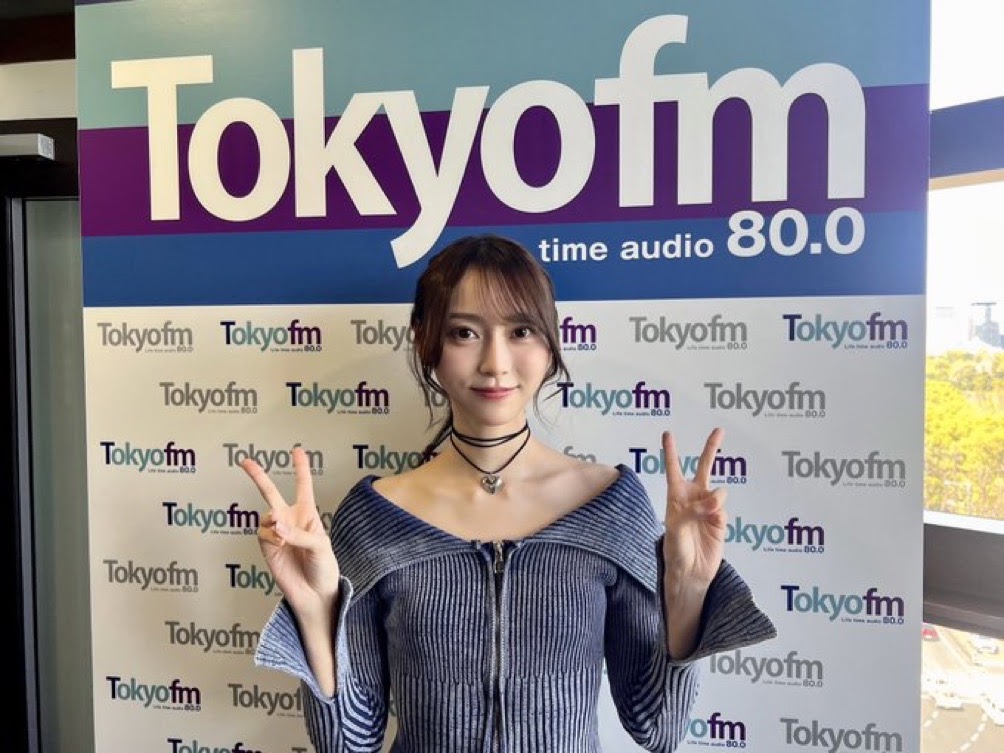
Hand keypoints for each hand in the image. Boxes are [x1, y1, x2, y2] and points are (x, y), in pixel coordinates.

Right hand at [240, 446, 340, 616]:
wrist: (314, 594)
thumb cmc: (324, 567)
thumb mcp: (321, 546)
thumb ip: (298, 533)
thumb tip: (275, 524)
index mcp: (308, 514)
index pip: (303, 486)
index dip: (300, 468)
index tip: (297, 450)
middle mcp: (290, 520)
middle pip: (271, 493)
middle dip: (258, 476)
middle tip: (245, 461)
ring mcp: (276, 533)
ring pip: (265, 515)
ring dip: (273, 521)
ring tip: (283, 534)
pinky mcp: (266, 547)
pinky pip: (262, 532)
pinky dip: (270, 534)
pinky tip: (280, 542)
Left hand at [661, 428, 726, 592]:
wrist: (691, 572)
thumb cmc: (675, 549)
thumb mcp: (676, 528)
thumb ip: (693, 510)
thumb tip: (715, 501)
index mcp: (676, 496)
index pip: (673, 469)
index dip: (671, 451)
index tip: (668, 433)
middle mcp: (693, 498)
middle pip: (704, 467)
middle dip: (712, 448)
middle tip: (719, 429)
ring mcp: (709, 507)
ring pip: (718, 492)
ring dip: (714, 501)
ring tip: (707, 515)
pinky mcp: (721, 520)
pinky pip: (723, 509)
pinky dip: (719, 515)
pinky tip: (712, 526)